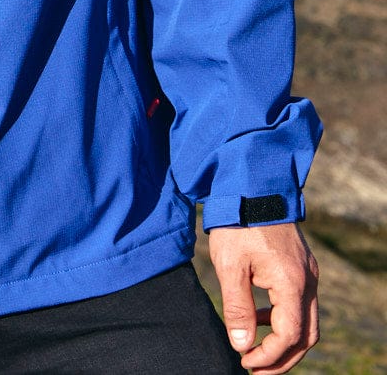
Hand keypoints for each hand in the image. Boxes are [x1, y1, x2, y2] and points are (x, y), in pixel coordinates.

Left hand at [208, 222, 318, 371]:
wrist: (251, 183)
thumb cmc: (237, 222)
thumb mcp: (230, 265)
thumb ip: (238, 308)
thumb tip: (242, 345)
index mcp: (292, 282)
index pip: (290, 336)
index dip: (269, 356)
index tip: (245, 362)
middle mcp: (308, 280)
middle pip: (306, 335)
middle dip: (282, 358)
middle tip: (255, 370)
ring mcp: (308, 272)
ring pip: (306, 321)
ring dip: (283, 340)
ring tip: (254, 350)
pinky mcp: (300, 265)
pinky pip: (299, 302)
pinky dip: (282, 319)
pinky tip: (257, 318)